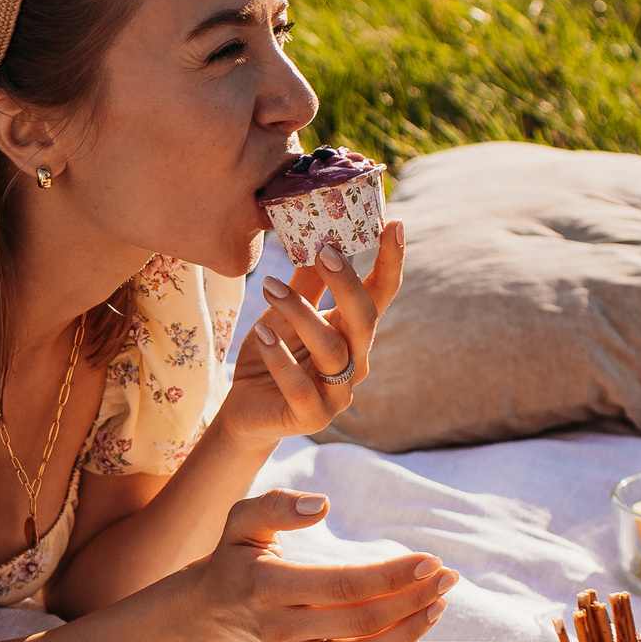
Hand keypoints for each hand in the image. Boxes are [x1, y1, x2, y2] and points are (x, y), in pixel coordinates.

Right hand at [193, 489, 455, 641]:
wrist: (208, 614)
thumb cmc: (235, 559)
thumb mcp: (242, 520)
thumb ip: (276, 505)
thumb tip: (322, 504)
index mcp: (268, 587)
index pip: (344, 586)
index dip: (393, 576)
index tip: (430, 560)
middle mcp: (280, 630)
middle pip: (362, 624)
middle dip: (414, 601)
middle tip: (447, 578)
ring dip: (411, 634)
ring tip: (436, 606)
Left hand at [217, 220, 405, 446]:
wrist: (246, 411)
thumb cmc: (271, 355)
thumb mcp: (285, 314)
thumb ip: (305, 283)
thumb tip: (316, 235)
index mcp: (353, 333)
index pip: (380, 295)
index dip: (391, 263)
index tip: (394, 224)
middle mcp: (354, 362)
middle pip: (365, 319)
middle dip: (348, 283)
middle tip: (325, 249)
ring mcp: (337, 394)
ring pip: (331, 349)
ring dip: (300, 313)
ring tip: (269, 286)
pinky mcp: (312, 417)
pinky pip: (300, 386)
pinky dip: (280, 358)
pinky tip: (262, 334)